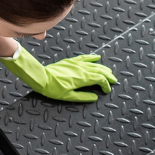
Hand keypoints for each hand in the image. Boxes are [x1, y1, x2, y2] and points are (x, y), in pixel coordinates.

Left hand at [0, 47, 115, 102]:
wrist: (41, 77)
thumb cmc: (53, 88)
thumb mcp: (68, 97)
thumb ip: (83, 97)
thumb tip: (95, 97)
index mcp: (82, 78)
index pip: (100, 79)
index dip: (106, 85)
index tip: (107, 90)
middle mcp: (81, 69)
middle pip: (99, 70)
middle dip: (108, 75)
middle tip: (113, 80)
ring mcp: (76, 64)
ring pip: (94, 64)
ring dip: (103, 67)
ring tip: (109, 71)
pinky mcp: (70, 61)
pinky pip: (84, 58)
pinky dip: (91, 57)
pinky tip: (97, 57)